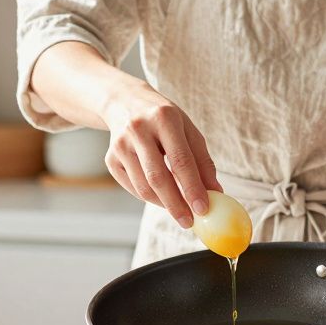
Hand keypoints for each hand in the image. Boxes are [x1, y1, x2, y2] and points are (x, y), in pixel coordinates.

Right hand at [101, 83, 220, 228]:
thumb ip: (202, 160)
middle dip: (175, 204)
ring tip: (179, 210)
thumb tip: (215, 192)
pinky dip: (149, 197)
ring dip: (163, 204)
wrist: (124, 102)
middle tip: (189, 222)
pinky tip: (161, 197)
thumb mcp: (187, 130)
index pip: (180, 160)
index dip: (192, 187)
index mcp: (163, 119)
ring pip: (143, 186)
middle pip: (158, 177)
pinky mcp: (110, 159)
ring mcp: (120, 145)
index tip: (203, 209)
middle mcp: (138, 130)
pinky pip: (133, 187)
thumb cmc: (163, 119)